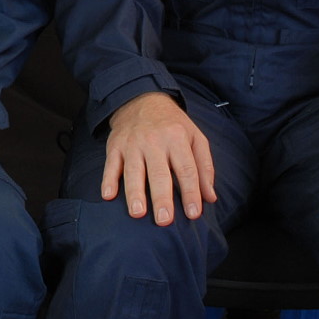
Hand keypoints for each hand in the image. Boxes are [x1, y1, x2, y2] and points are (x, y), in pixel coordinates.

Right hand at [102, 91, 214, 224]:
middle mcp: (154, 141)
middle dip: (161, 197)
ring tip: (137, 213)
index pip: (186, 169)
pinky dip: (108, 180)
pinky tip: (108, 195)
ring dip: (134, 192)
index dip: (190, 192)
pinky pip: (111, 164)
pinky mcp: (115, 146)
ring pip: (133, 171)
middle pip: (159, 173)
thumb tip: (210, 197)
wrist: (141, 99)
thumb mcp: (195, 137)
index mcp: (177, 138)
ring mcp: (132, 143)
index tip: (193, 214)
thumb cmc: (172, 124)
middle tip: (164, 220)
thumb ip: (204, 167)